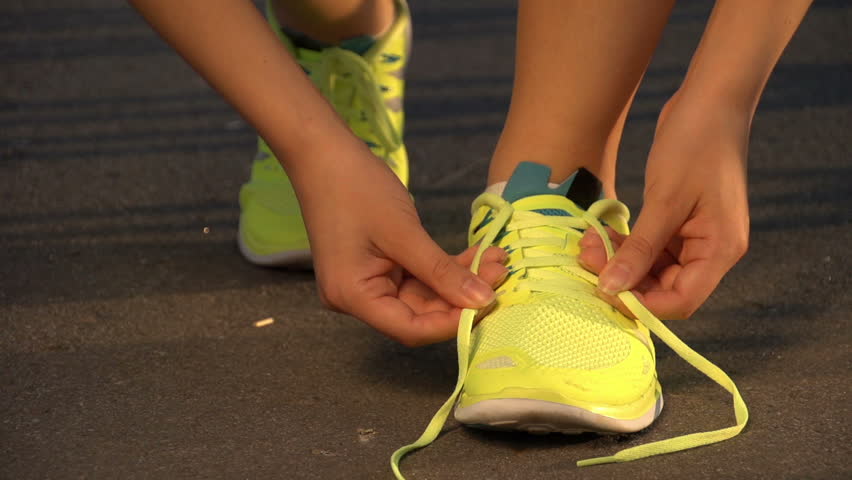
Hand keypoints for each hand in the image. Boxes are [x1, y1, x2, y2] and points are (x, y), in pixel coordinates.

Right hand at [291, 150, 506, 346]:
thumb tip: (482, 301)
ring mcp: (367, 282)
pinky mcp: (378, 267)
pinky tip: (478, 255)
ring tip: (497, 260)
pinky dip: (445, 268)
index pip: (411, 328)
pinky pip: (417, 277)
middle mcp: (357, 298)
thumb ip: (442, 272)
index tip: (489, 303)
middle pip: (420, 314)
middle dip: (462, 296)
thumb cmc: (356, 188)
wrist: (324, 153)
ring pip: (424, 295)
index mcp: (353, 296)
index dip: (452, 323)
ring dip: (459, 280)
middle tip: (501, 273)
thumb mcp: (404, 232)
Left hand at [579, 94, 750, 318]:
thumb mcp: (664, 200)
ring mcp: (695, 236)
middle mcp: (711, 249)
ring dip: (619, 261)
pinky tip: (600, 234)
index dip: (641, 304)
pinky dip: (625, 245)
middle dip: (623, 279)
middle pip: (664, 288)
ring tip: (588, 243)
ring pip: (652, 269)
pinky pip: (649, 248)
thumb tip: (611, 289)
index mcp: (720, 249)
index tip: (602, 290)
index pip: (680, 301)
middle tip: (587, 258)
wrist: (709, 99)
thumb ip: (639, 249)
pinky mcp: (679, 222)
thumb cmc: (694, 144)